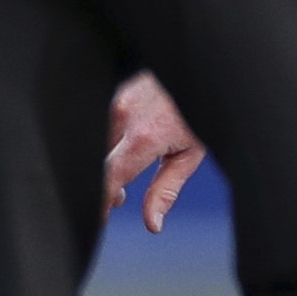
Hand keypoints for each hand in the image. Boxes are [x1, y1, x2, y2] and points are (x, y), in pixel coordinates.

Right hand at [104, 72, 207, 230]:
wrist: (200, 71)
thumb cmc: (198, 114)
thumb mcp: (190, 155)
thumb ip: (166, 190)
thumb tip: (152, 224)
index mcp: (144, 137)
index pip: (109, 178)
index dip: (99, 202)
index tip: (99, 219)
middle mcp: (123, 116)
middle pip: (98, 164)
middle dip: (104, 187)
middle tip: (121, 198)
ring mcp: (115, 100)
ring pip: (96, 145)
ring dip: (106, 165)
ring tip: (125, 174)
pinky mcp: (112, 92)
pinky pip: (100, 125)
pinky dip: (107, 145)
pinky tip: (122, 149)